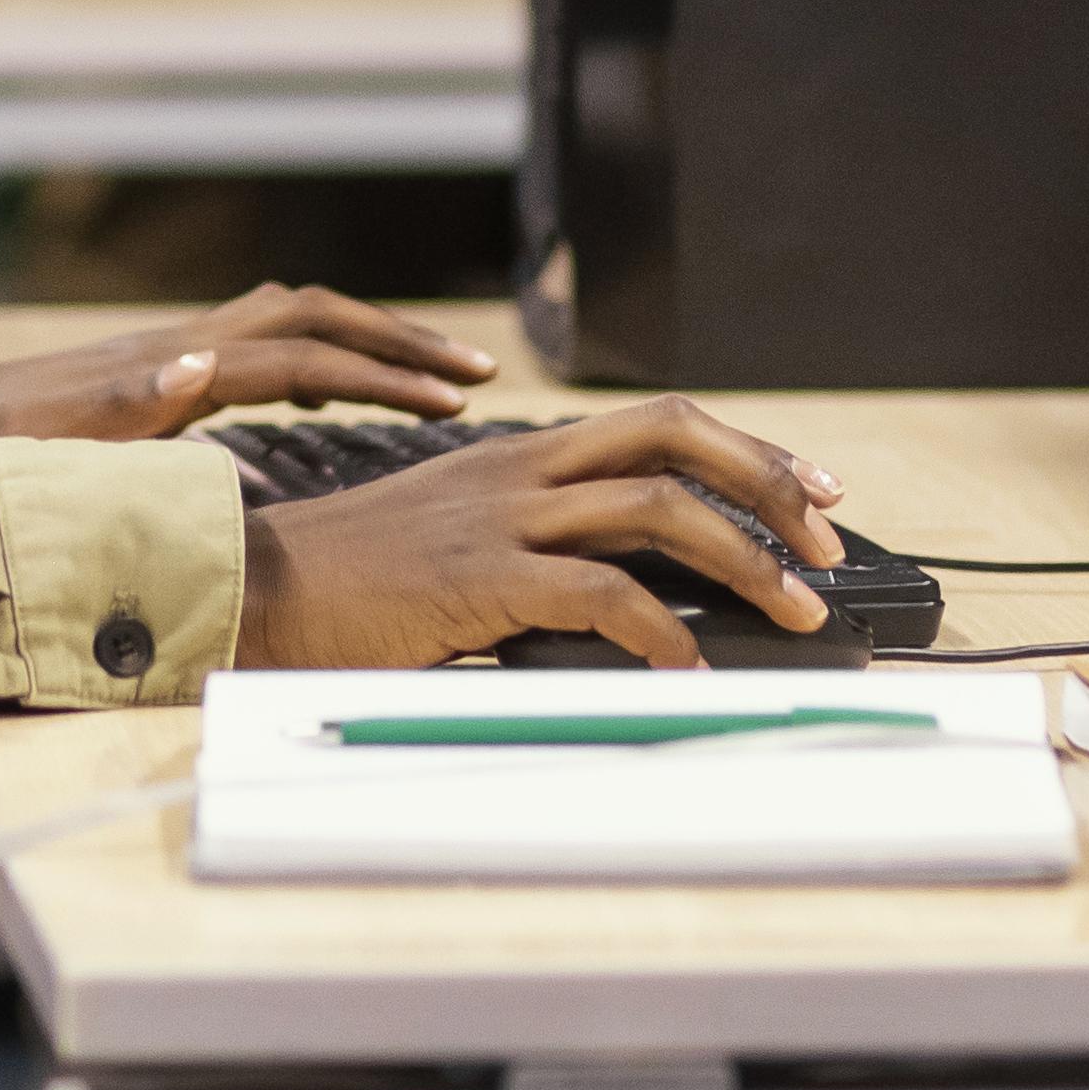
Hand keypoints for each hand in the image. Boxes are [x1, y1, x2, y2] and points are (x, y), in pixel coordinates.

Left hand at [0, 284, 494, 475]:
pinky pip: (264, 348)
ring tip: (434, 376)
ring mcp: (172, 353)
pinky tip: (334, 393)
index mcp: (176, 366)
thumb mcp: (56, 437)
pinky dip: (318, 358)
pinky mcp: (158, 372)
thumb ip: (127, 405)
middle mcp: (182, 346)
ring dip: (366, 342)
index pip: (307, 358)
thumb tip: (201, 364)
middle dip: (400, 340)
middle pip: (317, 317)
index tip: (457, 398)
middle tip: (478, 373)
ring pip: (295, 324)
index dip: (385, 374)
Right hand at [234, 398, 847, 671]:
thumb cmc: (358, 581)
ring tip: (793, 607)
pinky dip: (661, 629)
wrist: (262, 589)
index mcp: (521, 455)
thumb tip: (636, 590)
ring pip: (656, 507)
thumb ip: (539, 545)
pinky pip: (599, 591)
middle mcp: (522, 470)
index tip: (809, 495)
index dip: (748, 452)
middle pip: (675, 438)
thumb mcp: (460, 539)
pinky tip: (689, 664)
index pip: (660, 425)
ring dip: (743, 559)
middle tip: (826, 540)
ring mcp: (502, 518)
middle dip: (768, 482)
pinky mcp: (480, 576)